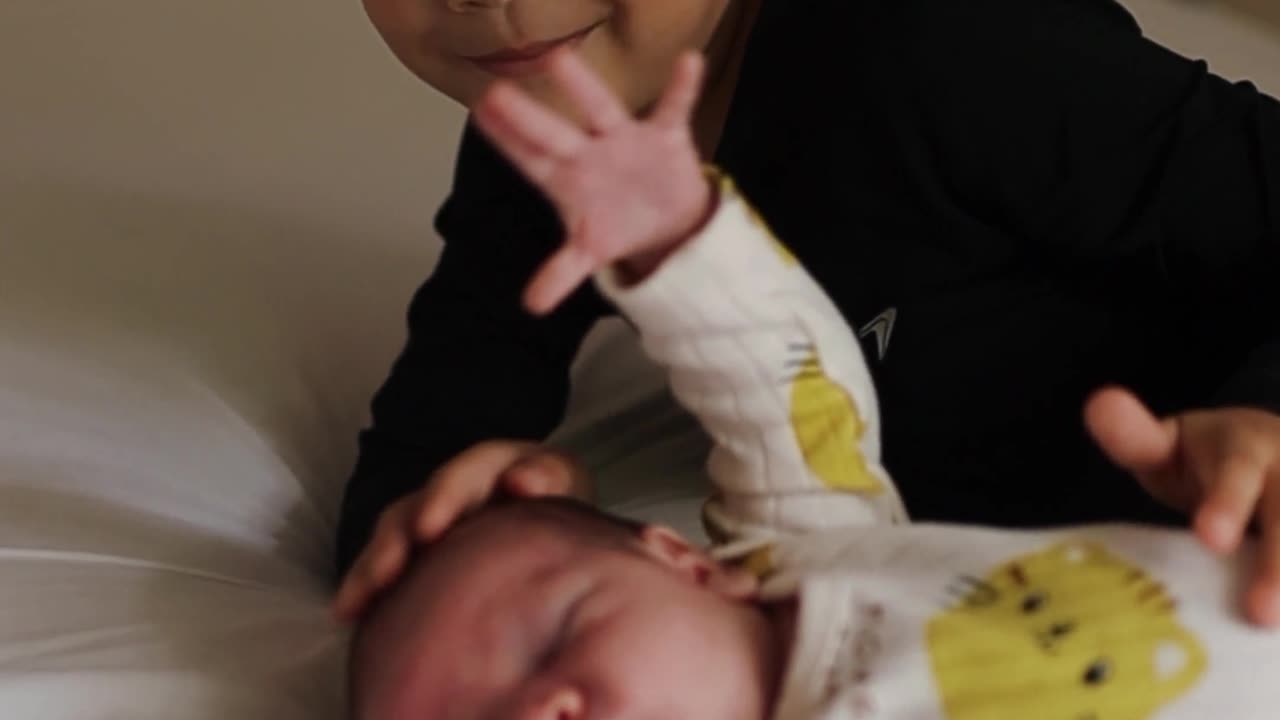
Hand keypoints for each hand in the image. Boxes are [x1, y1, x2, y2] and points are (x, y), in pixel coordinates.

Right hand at [331, 441, 589, 621]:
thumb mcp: (562, 480)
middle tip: (385, 572)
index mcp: (491, 466)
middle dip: (398, 539)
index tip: (429, 529)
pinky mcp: (416, 553)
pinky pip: (385, 569)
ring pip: (394, 538)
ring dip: (373, 567)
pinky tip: (347, 615)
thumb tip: (524, 481)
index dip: (444, 498)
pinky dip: (365, 590)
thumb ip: (550, 476)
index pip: (466, 474)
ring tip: (355, 600)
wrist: (540, 515)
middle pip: (416, 508)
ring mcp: (428, 520)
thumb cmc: (554, 498)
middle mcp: (451, 490)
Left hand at [472, 47, 712, 314]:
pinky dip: (682, 86)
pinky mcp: (664, 135)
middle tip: (496, 92)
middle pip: (555, 134)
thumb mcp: (589, 252)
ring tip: (560, 60)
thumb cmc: (618, 223)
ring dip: (582, 88)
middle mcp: (589, 151)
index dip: (506, 142)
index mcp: (566, 178)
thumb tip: (531, 306)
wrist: (669, 218)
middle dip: (529, 118)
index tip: (478, 115)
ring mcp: (624, 139)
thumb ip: (559, 274)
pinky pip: (673, 107)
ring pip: (601, 109)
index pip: (530, 160)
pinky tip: (688, 62)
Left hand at [1086, 386, 1279, 624]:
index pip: (1239, 474)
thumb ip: (1135, 436)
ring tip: (1268, 625)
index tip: (1211, 538)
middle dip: (1276, 565)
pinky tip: (1277, 632)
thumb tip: (1098, 404)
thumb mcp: (1169, 444)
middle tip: (1259, 614)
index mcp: (1247, 448)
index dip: (1227, 505)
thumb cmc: (1206, 459)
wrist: (1266, 453)